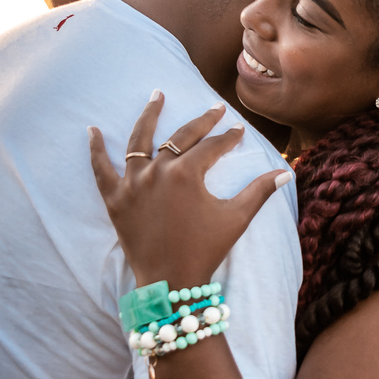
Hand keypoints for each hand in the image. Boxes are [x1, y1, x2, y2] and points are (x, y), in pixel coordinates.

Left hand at [88, 93, 289, 287]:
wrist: (170, 283)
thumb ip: (260, 191)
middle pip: (181, 137)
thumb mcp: (236, 218)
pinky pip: (101, 169)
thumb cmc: (205, 249)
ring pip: (138, 141)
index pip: (212, 147)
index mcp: (187, 174)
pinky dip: (95, 149)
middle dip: (202, 121)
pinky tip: (92, 130)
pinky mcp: (114, 199)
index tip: (239, 131)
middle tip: (215, 109)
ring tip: (157, 95)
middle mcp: (157, 171)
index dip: (229, 138)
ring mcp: (133, 184)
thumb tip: (286, 171)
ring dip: (149, 115)